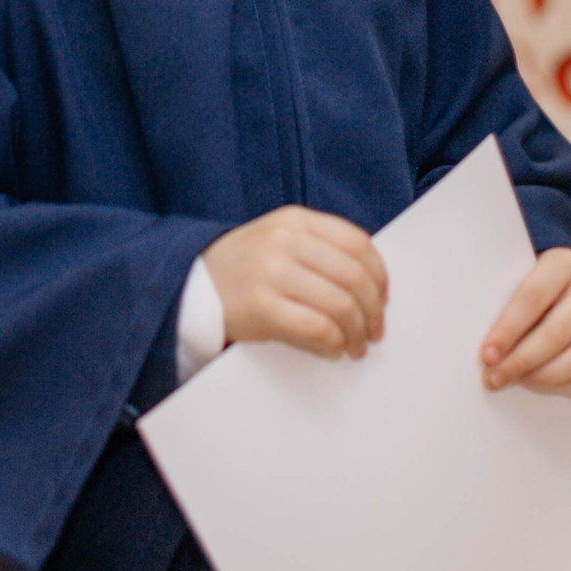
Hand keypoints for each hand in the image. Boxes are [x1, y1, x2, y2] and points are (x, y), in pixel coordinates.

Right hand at [200, 206, 387, 360]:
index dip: (379, 275)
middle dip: (373, 311)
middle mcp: (285, 241)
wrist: (187, 286)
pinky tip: (332, 350)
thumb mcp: (277, 239)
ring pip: (341, 305)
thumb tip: (371, 283)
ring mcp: (272, 273)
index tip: (383, 298)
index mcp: (294, 220)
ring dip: (356, 333)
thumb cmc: (241, 268)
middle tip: (374, 331)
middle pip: (354, 277)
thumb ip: (319, 248)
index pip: (358, 243)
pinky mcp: (262, 308)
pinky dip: (333, 344)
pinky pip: (317, 329)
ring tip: (354, 346)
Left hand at [481, 248, 570, 394]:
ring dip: (544, 377)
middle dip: (521, 361)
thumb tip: (487, 346)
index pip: (533, 298)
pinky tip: (543, 384)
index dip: (508, 330)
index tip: (487, 354)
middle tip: (495, 377)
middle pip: (556, 332)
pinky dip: (567, 384)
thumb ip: (504, 302)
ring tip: (517, 381)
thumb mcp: (519, 278)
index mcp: (564, 262)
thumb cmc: (532, 285)